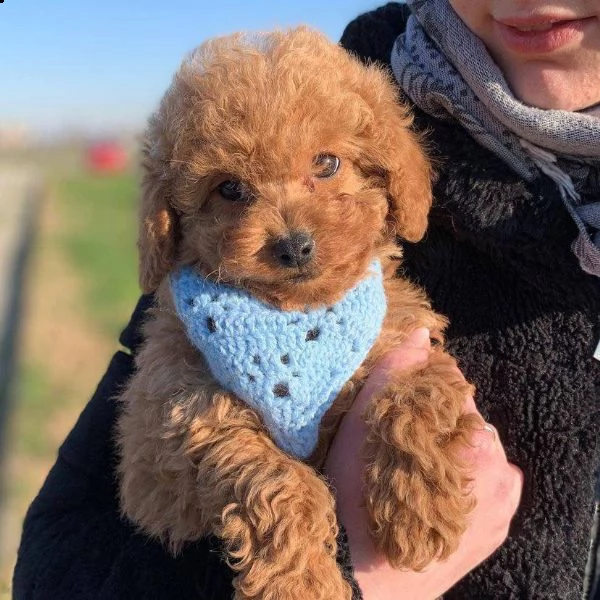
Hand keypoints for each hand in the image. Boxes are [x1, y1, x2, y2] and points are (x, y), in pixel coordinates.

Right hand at [324, 328, 522, 599]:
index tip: (400, 409)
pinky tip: (437, 486)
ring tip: (417, 466)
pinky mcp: (496, 529)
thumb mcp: (368, 425)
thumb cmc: (358, 497)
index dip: (424, 394)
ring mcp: (501, 503)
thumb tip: (421, 333)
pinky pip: (489, 484)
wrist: (361, 576)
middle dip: (440, 421)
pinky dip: (468, 477)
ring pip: (478, 450)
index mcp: (477, 442)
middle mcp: (499, 471)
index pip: (455, 392)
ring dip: (453, 449)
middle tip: (404, 441)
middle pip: (468, 421)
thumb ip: (397, 373)